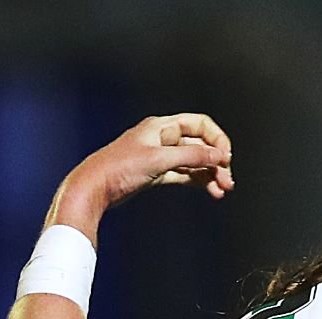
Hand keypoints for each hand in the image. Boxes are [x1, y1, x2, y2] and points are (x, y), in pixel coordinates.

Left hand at [46, 113, 234, 243]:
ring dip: (210, 174)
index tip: (225, 157)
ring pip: (194, 162)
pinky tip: (209, 190)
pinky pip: (185, 174)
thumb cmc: (116, 168)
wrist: (94, 188)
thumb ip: (191, 155)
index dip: (215, 139)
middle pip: (199, 145)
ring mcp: (161, 156)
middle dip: (216, 161)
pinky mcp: (157, 173)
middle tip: (227, 180)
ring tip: (221, 189)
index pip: (199, 124)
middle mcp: (162, 139)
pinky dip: (198, 181)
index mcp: (161, 126)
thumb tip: (217, 154)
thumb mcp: (158, 159)